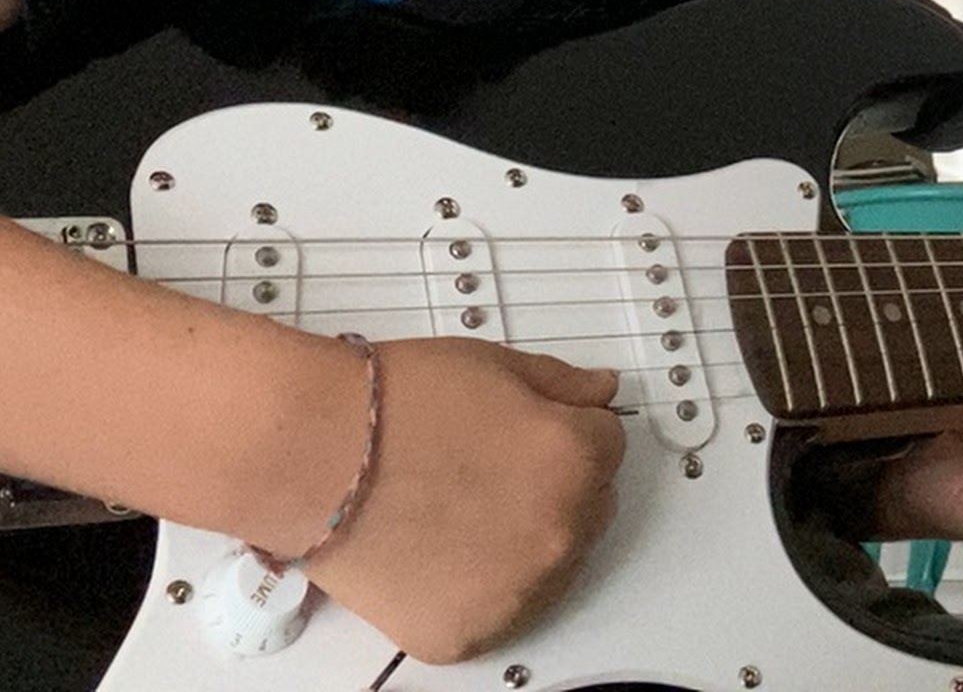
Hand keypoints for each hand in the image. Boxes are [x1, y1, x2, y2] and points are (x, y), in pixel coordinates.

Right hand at [304, 340, 624, 664]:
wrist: (312, 455)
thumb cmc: (395, 405)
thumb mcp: (498, 364)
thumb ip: (564, 384)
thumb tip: (601, 393)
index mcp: (575, 460)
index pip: (611, 444)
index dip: (570, 428)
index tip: (537, 429)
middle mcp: (557, 532)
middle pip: (589, 506)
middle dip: (557, 483)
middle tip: (496, 467)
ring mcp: (514, 593)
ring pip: (551, 563)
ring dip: (527, 538)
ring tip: (465, 507)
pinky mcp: (466, 636)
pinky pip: (500, 610)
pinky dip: (483, 586)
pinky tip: (445, 548)